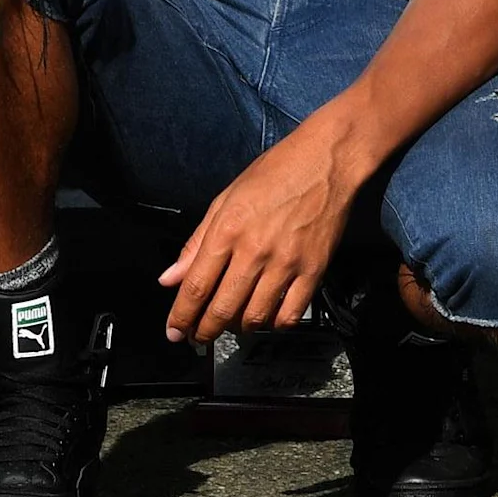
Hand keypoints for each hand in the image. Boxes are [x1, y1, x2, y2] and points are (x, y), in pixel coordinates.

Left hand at [158, 126, 367, 343]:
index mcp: (228, 229)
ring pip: (255, 317)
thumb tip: (170, 278)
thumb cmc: (276, 172)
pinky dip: (275, 324)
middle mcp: (254, 250)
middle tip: (199, 336)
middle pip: (222, 308)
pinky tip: (269, 317)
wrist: (327, 160)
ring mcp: (286, 262)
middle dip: (205, 331)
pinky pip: (291, 314)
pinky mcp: (314, 269)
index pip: (195, 286)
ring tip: (234, 324)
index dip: (181, 316)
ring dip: (239, 329)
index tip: (175, 331)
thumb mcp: (226, 198)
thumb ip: (196, 242)